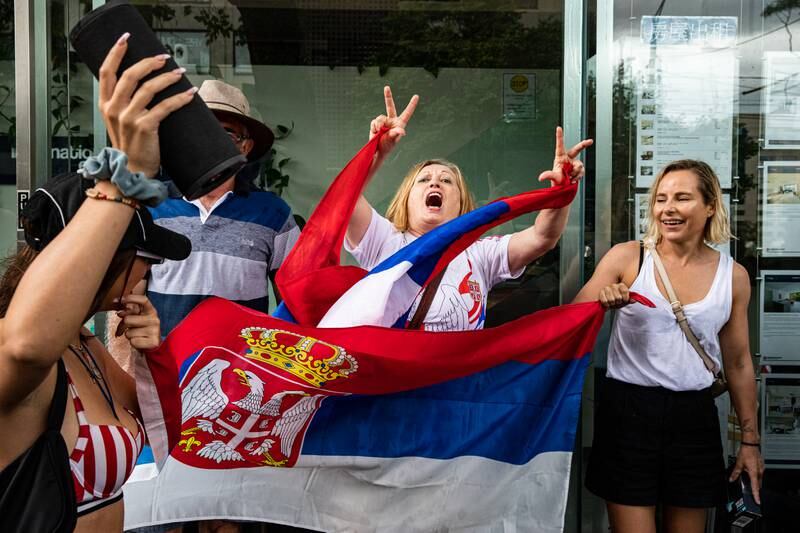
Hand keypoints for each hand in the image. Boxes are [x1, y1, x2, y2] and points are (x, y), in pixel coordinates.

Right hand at [99, 33, 195, 176]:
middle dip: (149, 61)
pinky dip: (180, 97)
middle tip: (164, 57)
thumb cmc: (130, 147)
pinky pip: (165, 106)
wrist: (132, 172)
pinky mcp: (145, 127)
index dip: (116, 52)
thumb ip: (125, 103)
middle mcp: (114, 109)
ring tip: (180, 72)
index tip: (126, 38)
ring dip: (167, 77)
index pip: (106, 71)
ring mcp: (128, 118)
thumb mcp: (119, 122)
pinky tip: (189, 93)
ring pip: (148, 87)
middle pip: (130, 74)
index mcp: (106, 104)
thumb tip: (144, 82)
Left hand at [115, 294, 160, 350]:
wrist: (154, 345)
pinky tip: (139, 341)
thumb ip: (127, 311)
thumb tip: (114, 301)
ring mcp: (154, 331)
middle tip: (122, 329)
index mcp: (151, 311)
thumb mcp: (137, 318)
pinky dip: (133, 343)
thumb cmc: (142, 330)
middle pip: (128, 319)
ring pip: (129, 333)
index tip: (122, 300)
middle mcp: (154, 319)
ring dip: (128, 335)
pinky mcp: (152, 342)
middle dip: (122, 326)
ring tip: (135, 335)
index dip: (132, 298)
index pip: (144, 300)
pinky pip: (133, 341)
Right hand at [369, 86, 418, 157]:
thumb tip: (402, 132)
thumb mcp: (392, 140)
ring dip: (378, 125)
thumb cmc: (387, 146)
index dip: (412, 104)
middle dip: (388, 96)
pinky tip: (375, 132)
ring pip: (380, 117)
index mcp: (400, 124)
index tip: (416, 96)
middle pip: (390, 106)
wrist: (376, 150)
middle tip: (387, 87)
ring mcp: (384, 122)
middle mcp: (392, 121)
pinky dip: (374, 126)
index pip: (407, 112)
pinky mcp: (376, 124)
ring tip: (378, 132)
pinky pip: (374, 121)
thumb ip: (396, 134)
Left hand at [537, 127, 592, 185]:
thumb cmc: (557, 181)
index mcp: (560, 157)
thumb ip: (548, 176)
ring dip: (576, 172)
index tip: (558, 128)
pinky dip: (578, 176)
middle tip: (590, 141)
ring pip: (579, 165)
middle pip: (577, 149)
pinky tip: (573, 180)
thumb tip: (541, 177)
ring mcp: (574, 164)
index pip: (560, 145)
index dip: (559, 136)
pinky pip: (582, 171)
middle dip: (584, 144)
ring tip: (570, 177)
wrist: (563, 189)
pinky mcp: (578, 169)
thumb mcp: (553, 177)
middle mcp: (568, 159)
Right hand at [598, 283, 631, 308]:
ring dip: (612, 304)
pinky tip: (608, 304)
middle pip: (618, 297)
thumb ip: (630, 300)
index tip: (624, 300)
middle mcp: (614, 285)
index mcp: (621, 285)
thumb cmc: (618, 301)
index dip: (625, 298)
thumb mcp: (625, 301)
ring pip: (611, 300)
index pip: (625, 291)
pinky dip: (607, 305)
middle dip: (618, 302)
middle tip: (617, 302)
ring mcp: (606, 288)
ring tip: (612, 303)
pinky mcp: (601, 292)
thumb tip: (634, 300)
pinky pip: (605, 301)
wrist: (609, 303)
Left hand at [730, 445, 764, 504]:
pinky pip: (758, 473)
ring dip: (753, 480)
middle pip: (757, 483)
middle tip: (750, 490)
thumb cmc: (746, 452)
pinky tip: (749, 472)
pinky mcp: (761, 465)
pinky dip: (754, 475)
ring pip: (758, 478)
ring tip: (747, 479)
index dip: (756, 495)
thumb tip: (732, 479)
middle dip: (754, 487)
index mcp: (754, 472)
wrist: (751, 444)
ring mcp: (761, 468)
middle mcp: (760, 471)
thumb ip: (735, 473)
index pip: (756, 487)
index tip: (758, 501)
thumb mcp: (738, 463)